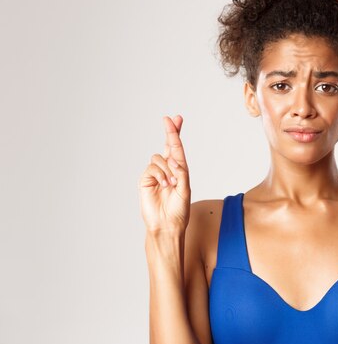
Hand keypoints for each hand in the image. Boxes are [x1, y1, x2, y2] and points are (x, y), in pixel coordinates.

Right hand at [138, 115, 190, 234]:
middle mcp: (167, 169)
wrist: (167, 224)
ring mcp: (155, 174)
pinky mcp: (146, 180)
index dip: (176, 133)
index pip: (177, 149)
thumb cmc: (178, 209)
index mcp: (179, 170)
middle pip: (167, 145)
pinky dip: (160, 174)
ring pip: (159, 158)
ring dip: (168, 168)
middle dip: (170, 132)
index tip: (177, 118)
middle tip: (169, 119)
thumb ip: (181, 172)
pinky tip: (164, 185)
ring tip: (172, 183)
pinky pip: (152, 168)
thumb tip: (173, 159)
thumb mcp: (185, 188)